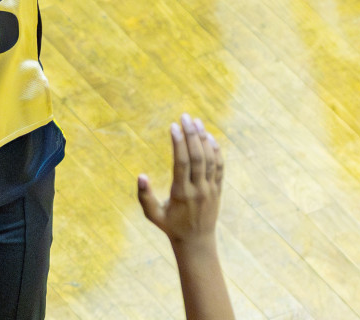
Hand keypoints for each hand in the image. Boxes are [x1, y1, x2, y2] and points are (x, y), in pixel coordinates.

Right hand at [138, 114, 222, 249]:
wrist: (196, 242)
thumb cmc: (171, 226)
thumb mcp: (153, 215)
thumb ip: (144, 196)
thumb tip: (140, 175)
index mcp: (181, 193)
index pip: (182, 163)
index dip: (179, 143)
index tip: (173, 126)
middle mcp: (198, 190)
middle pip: (198, 157)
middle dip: (192, 135)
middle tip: (185, 117)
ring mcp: (210, 190)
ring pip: (210, 160)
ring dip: (204, 139)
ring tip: (197, 122)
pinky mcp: (218, 190)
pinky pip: (220, 168)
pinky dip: (216, 152)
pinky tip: (210, 138)